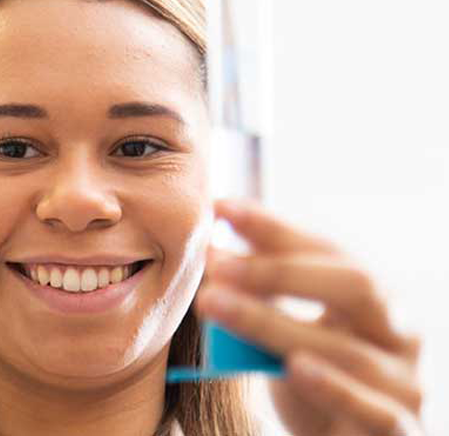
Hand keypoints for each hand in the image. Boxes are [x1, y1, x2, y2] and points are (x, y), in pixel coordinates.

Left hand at [194, 199, 423, 435]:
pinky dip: (334, 388)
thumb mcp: (287, 335)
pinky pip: (377, 411)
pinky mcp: (403, 432)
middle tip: (215, 262)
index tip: (220, 208)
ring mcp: (407, 383)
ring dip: (272, 323)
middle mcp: (401, 332)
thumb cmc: (315, 384)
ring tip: (215, 303)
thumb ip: (265, 298)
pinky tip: (293, 367)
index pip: (329, 250)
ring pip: (347, 350)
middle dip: (278, 270)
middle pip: (355, 285)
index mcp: (376, 298)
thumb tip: (217, 247)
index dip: (274, 228)